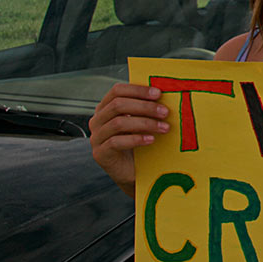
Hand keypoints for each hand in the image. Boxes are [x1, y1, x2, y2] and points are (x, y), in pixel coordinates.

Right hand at [89, 83, 168, 197]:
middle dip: (145, 107)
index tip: (159, 94)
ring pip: (118, 123)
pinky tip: (151, 139)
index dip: (138, 90)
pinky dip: (136, 139)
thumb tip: (165, 94)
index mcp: (106, 107)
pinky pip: (116, 142)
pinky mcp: (100, 153)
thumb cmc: (140, 141)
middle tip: (165, 112)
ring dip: (145, 123)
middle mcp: (98, 120)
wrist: (134, 171)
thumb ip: (146, 107)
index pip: (117, 90)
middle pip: (118, 105)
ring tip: (164, 128)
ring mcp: (96, 137)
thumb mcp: (142, 121)